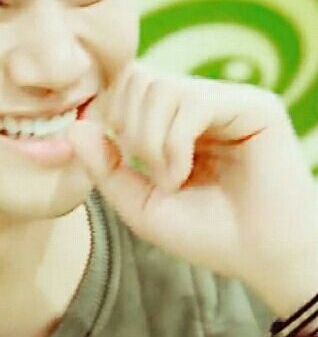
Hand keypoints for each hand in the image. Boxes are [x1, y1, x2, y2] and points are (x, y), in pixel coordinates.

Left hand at [67, 60, 317, 314]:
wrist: (260, 259)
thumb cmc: (204, 232)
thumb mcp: (139, 203)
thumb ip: (105, 167)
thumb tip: (75, 126)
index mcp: (175, 119)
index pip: (129, 83)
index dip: (111, 112)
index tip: (120, 154)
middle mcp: (200, 102)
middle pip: (138, 77)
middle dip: (128, 125)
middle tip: (146, 169)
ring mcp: (227, 100)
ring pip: (161, 88)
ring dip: (151, 140)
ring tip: (169, 178)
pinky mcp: (254, 105)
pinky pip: (192, 101)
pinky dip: (174, 142)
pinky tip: (183, 172)